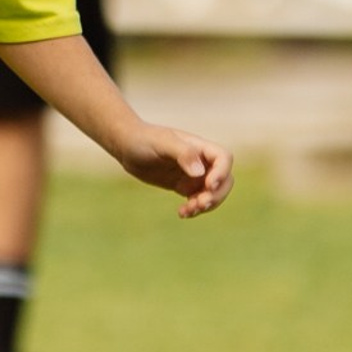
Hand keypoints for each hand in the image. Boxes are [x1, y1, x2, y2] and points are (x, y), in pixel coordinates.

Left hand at [114, 122, 232, 217]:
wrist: (126, 145)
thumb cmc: (142, 138)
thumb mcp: (161, 143)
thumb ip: (182, 153)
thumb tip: (200, 173)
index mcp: (198, 146)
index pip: (223, 158)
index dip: (222, 173)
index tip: (209, 185)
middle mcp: (200, 161)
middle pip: (224, 180)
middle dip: (217, 195)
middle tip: (199, 204)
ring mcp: (193, 175)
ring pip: (213, 194)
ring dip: (206, 205)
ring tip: (188, 210)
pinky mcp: (184, 186)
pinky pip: (198, 201)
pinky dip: (194, 209)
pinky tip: (182, 213)